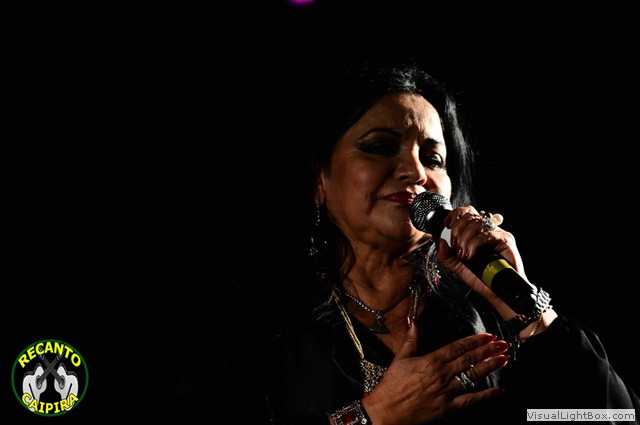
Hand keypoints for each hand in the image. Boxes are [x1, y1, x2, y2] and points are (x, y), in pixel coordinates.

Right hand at [362, 327, 508, 424]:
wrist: (387, 411)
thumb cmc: (392, 386)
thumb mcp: (400, 358)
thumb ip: (411, 339)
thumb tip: (412, 321)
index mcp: (431, 361)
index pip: (458, 347)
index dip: (474, 340)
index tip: (487, 336)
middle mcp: (442, 375)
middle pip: (469, 359)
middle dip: (488, 350)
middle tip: (502, 344)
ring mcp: (447, 391)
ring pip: (473, 377)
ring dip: (490, 367)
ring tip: (503, 359)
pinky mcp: (448, 407)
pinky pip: (471, 400)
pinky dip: (486, 395)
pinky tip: (498, 390)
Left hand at [436, 206, 556, 336]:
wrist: (497, 293)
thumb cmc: (481, 279)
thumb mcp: (457, 267)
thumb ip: (445, 254)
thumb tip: (438, 239)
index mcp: (476, 232)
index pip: (466, 212)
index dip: (455, 214)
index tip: (446, 225)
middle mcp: (487, 230)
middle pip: (469, 215)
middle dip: (457, 230)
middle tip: (455, 246)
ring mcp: (497, 233)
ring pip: (476, 223)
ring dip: (464, 239)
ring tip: (464, 255)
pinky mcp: (506, 240)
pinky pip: (486, 234)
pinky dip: (474, 244)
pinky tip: (471, 256)